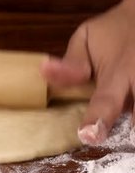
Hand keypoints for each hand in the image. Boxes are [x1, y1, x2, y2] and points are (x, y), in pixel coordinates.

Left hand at [42, 2, 134, 144]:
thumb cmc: (112, 31)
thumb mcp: (87, 37)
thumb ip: (72, 61)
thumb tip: (46, 71)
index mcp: (118, 72)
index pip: (105, 101)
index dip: (97, 119)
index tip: (89, 135)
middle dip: (130, 131)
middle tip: (118, 141)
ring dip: (132, 122)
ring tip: (124, 134)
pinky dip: (134, 112)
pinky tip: (127, 117)